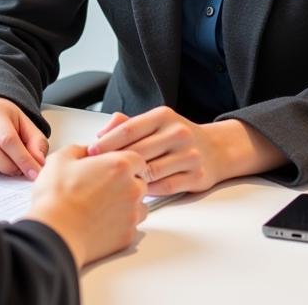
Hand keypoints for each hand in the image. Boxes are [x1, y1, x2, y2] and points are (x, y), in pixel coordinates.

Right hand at [26, 145, 147, 268]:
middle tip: (104, 185)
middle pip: (140, 182)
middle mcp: (132, 189)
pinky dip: (121, 223)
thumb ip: (80, 149)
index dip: (124, 162)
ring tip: (102, 205)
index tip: (113, 165)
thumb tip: (86, 152)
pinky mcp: (127, 236)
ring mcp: (132, 215)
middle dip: (127, 182)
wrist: (55, 233)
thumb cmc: (57, 196)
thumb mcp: (62, 158)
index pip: (137, 159)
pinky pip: (131, 226)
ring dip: (127, 204)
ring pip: (139, 206)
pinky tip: (101, 221)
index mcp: (119, 166)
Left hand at [87, 107, 286, 195]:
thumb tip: (101, 133)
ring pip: (151, 171)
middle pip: (138, 152)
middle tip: (97, 171)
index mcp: (163, 116)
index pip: (129, 129)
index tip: (91, 151)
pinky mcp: (197, 177)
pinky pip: (165, 187)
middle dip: (115, 162)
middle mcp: (178, 133)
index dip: (107, 142)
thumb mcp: (156, 122)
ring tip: (115, 183)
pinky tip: (138, 190)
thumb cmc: (176, 136)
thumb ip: (127, 124)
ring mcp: (189, 156)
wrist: (216, 149)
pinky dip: (149, 191)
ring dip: (132, 178)